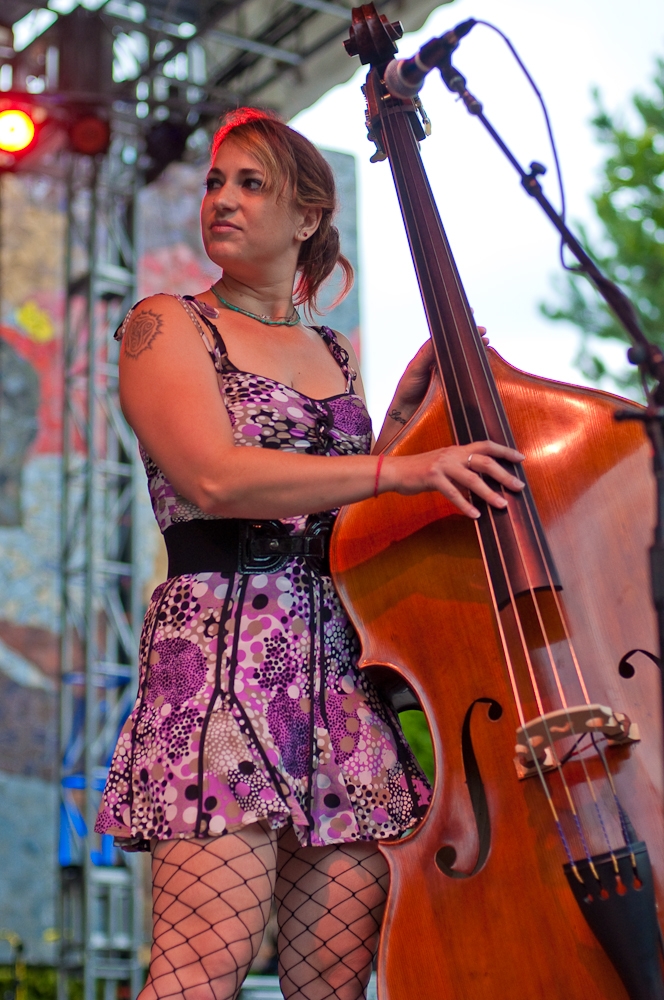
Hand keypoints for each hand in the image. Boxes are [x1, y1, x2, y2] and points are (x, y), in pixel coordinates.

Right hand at [382, 440, 524, 518]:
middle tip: (519, 487)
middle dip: (504, 475)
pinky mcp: (432, 478)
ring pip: (472, 479)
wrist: (396, 471)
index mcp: (457, 450)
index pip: (486, 446)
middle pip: (484, 462)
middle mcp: (452, 454)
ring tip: (502, 505)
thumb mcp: (444, 465)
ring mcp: (443, 465)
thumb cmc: (421, 470)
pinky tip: (475, 515)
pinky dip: (465, 505)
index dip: (505, 451)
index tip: (521, 458)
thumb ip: (461, 470)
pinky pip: (453, 493)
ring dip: (489, 493)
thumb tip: (481, 482)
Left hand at [390, 324, 489, 421]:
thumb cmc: (407, 389)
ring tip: (486, 343)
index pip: (447, 336)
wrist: (406, 413)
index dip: (458, 325)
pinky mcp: (455, 388)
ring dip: (476, 352)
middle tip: (483, 332)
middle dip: (472, 337)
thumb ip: (426, 355)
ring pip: (465, 360)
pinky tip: (484, 365)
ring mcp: (449, 375)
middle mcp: (442, 362)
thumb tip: (436, 338)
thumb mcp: (415, 369)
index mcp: (432, 354)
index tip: (470, 312)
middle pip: (459, 346)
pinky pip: (467, 377)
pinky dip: (476, 370)